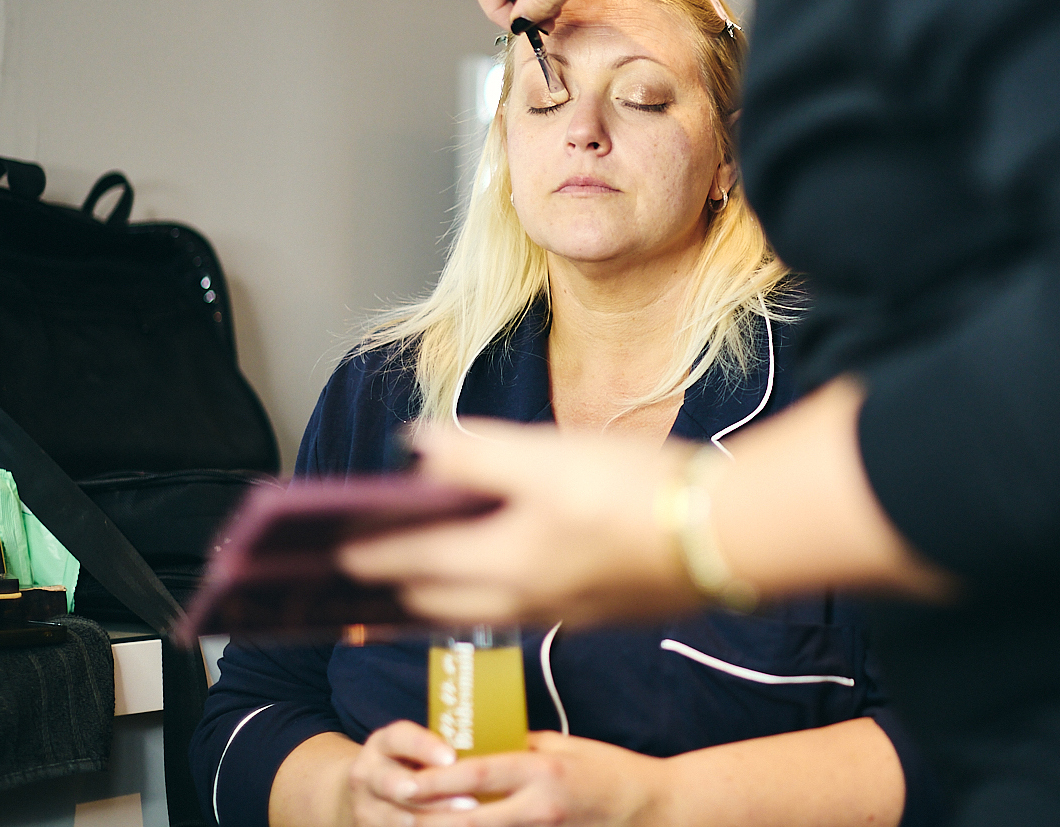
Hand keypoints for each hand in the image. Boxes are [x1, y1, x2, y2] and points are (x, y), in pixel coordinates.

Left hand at [339, 421, 697, 625]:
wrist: (727, 536)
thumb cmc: (639, 490)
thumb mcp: (550, 456)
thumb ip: (477, 454)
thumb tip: (418, 447)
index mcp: (503, 561)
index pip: (412, 560)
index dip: (367, 552)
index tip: (331, 550)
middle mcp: (525, 599)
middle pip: (438, 600)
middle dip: (395, 584)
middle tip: (361, 569)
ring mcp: (563, 612)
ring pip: (480, 611)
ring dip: (441, 594)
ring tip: (418, 576)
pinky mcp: (599, 611)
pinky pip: (521, 611)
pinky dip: (490, 595)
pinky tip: (501, 574)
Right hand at [348, 721, 472, 826]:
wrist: (369, 792)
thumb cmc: (409, 763)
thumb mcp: (416, 748)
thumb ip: (447, 747)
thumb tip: (500, 743)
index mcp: (383, 744)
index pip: (400, 739)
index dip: (425, 747)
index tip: (451, 758)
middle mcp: (367, 774)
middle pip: (393, 784)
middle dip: (431, 796)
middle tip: (470, 803)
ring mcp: (365, 807)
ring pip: (398, 819)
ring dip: (436, 823)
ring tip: (470, 822)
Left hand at [393, 732, 664, 826]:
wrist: (652, 808)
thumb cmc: (611, 770)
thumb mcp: (568, 747)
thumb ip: (524, 747)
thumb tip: (486, 744)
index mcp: (543, 770)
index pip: (478, 775)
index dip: (437, 780)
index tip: (407, 781)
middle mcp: (540, 807)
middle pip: (469, 820)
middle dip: (428, 820)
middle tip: (397, 813)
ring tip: (417, 826)